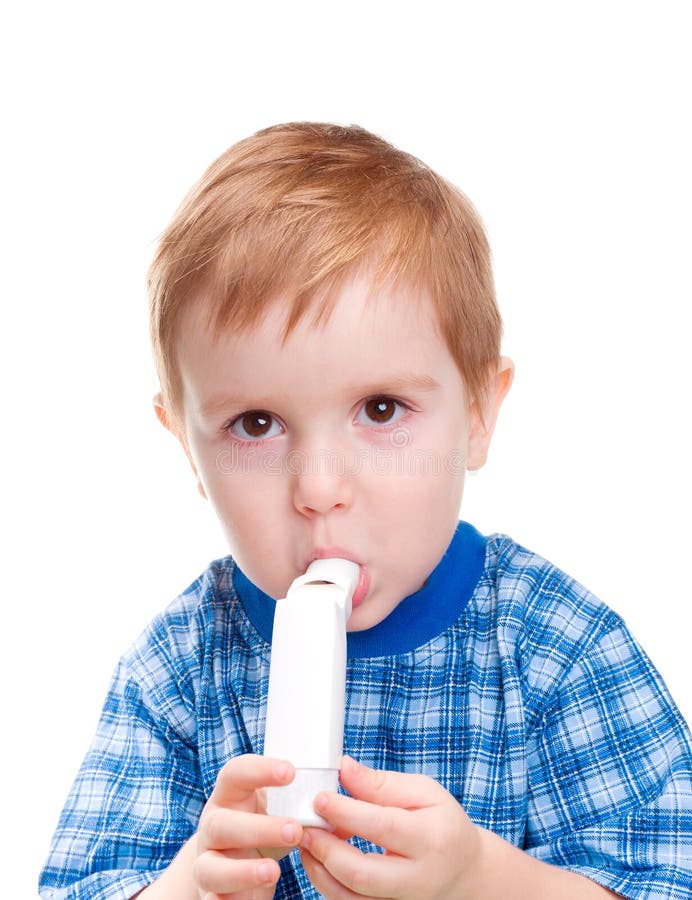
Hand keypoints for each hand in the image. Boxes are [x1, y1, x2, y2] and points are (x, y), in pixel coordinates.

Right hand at [194, 754, 303, 898]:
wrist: (232, 860)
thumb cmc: (264, 823)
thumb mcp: (279, 806)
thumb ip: (306, 802)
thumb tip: (349, 798)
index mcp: (231, 795)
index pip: (236, 773)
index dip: (259, 770)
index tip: (291, 771)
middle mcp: (213, 825)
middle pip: (222, 823)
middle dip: (258, 828)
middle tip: (295, 830)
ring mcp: (207, 860)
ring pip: (210, 867)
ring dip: (242, 871)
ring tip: (274, 872)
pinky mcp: (210, 891)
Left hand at [299, 756, 481, 899]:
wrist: (462, 872)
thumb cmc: (442, 824)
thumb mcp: (424, 793)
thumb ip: (381, 783)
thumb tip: (343, 768)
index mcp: (431, 839)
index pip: (382, 826)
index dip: (345, 812)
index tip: (319, 798)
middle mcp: (417, 880)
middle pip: (361, 873)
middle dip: (325, 848)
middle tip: (303, 826)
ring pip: (350, 898)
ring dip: (319, 869)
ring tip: (307, 840)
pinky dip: (328, 883)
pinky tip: (320, 858)